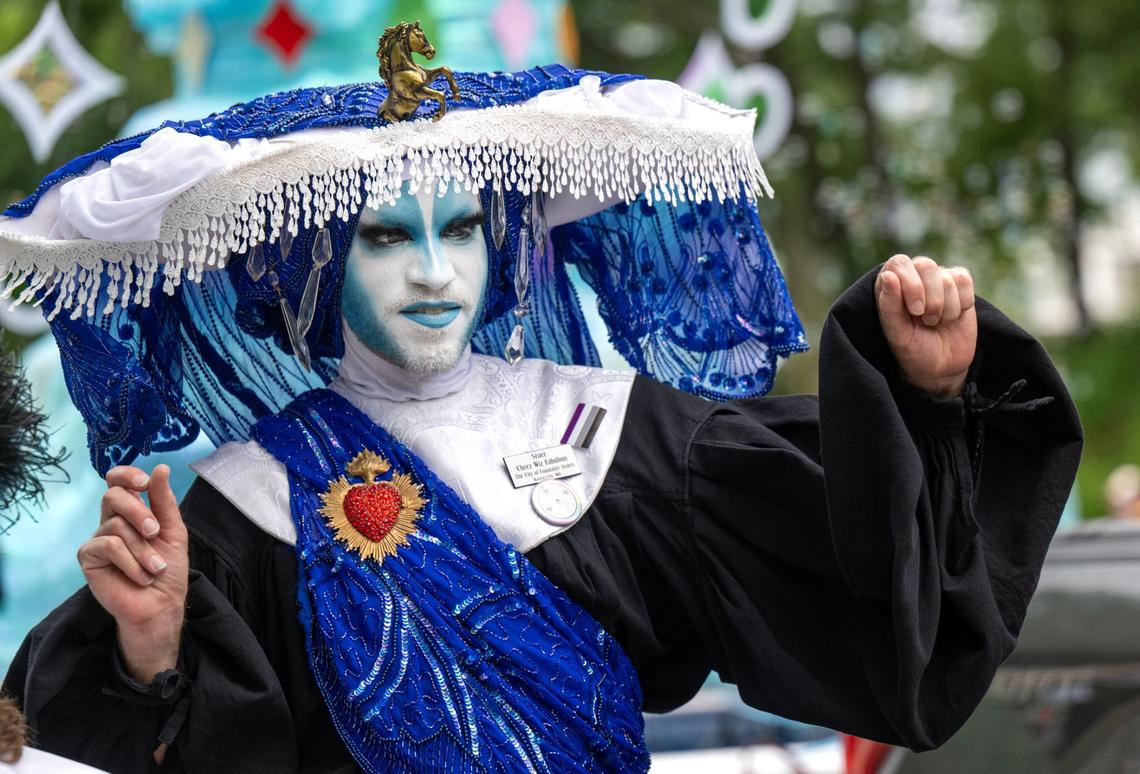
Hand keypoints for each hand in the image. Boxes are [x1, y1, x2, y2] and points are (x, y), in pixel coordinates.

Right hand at [78, 464, 188, 682]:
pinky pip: (108, 545)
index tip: (144, 482)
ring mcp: (97, 539)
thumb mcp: (172, 530)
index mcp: (131, 512)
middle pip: (113, 495)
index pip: (117, 481)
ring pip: (116, 524)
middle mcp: (110, 521)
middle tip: (155, 533)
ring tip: (154, 567)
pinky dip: (130, 561)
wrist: (161, 604)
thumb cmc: (168, 569)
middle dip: (140, 512)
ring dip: (142, 549)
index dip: (127, 475)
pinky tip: (139, 576)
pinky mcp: (88, 558)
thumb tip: (161, 468)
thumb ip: (164, 501)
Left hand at [875, 255, 976, 397]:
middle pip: (926, 265)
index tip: (914, 311)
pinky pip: (963, 279)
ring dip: (945, 306)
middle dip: (930, 297)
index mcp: (890, 284)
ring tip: (936, 322)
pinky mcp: (959, 285)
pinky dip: (962, 302)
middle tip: (927, 320)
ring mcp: (937, 279)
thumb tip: (888, 275)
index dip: (910, 284)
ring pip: (947, 277)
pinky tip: (954, 316)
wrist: (942, 366)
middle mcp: (913, 276)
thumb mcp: (896, 333)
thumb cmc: (912, 349)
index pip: (899, 263)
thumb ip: (889, 305)